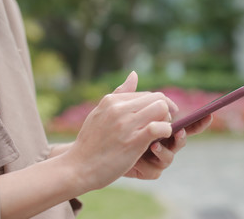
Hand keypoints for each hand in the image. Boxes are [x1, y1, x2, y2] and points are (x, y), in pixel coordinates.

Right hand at [64, 72, 177, 190]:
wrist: (77, 168)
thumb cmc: (89, 144)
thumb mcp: (99, 113)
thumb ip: (119, 94)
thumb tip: (134, 74)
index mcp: (112, 100)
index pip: (146, 94)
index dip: (157, 105)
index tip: (160, 117)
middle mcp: (119, 108)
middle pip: (157, 98)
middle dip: (166, 110)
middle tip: (163, 124)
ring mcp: (126, 124)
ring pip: (161, 108)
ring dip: (166, 121)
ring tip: (160, 133)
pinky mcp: (133, 141)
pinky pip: (158, 128)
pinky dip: (165, 131)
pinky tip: (159, 140)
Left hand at [112, 73, 212, 179]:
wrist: (91, 158)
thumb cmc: (109, 132)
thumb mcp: (119, 112)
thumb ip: (130, 96)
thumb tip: (134, 74)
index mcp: (159, 127)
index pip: (184, 124)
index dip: (199, 121)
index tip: (210, 115)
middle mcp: (161, 142)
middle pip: (180, 139)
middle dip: (182, 136)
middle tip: (177, 132)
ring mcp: (154, 157)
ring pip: (170, 156)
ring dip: (165, 150)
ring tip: (154, 145)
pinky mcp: (146, 170)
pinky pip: (155, 171)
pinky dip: (150, 165)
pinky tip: (145, 157)